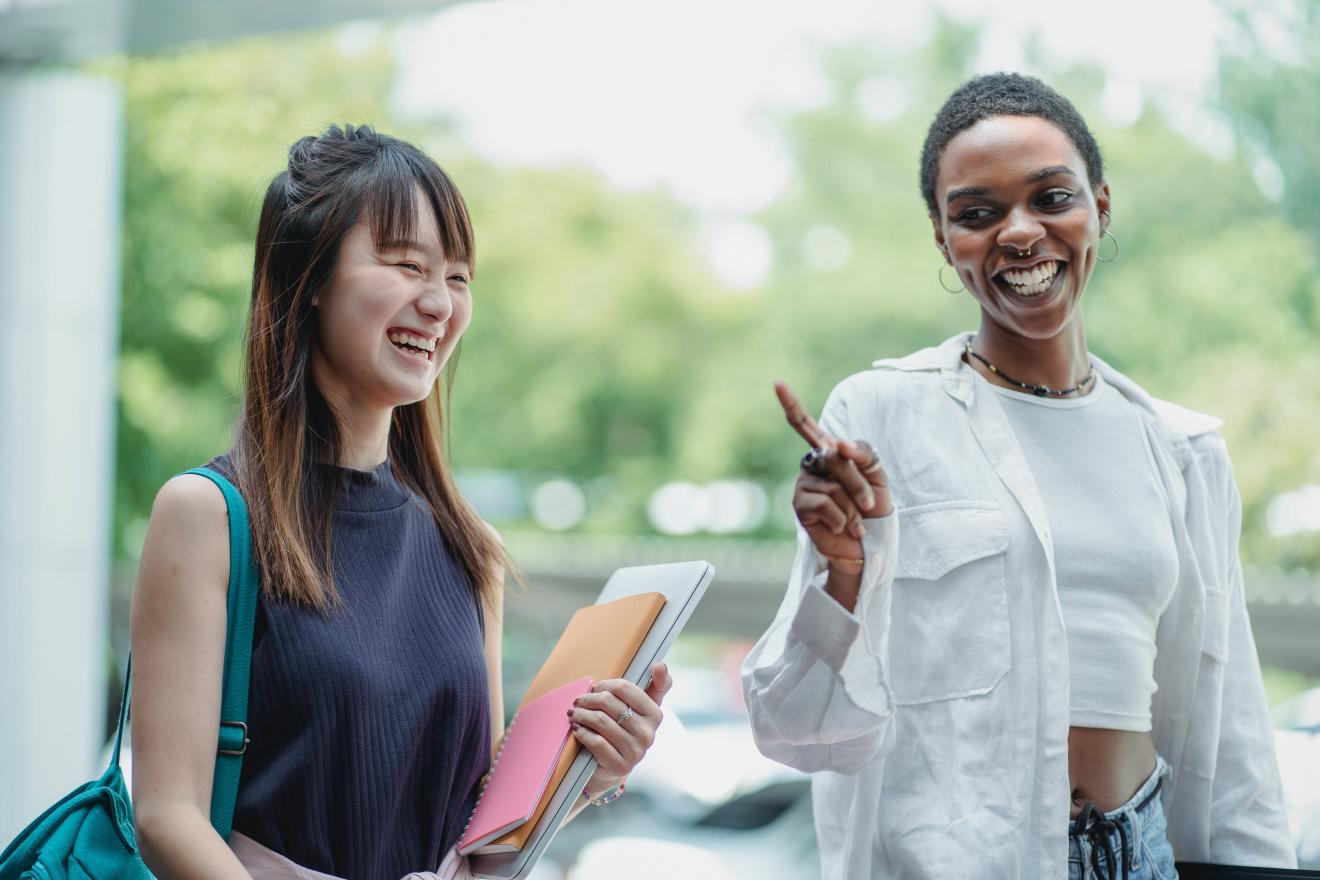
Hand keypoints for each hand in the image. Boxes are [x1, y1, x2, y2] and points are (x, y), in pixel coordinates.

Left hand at [570, 663, 671, 791]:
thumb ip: (655, 684)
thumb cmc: (624, 729)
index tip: (595, 688)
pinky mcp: (620, 766)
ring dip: (581, 715)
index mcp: (655, 714)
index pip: (624, 688)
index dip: (605, 685)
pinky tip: (577, 729)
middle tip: (578, 701)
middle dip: (588, 699)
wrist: (612, 766)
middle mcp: (649, 734)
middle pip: (608, 703)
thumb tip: (660, 664)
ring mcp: (635, 752)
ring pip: (600, 721)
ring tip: (573, 713)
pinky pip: (595, 742)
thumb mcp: (641, 707)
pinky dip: (582, 733)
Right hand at [775, 382, 893, 565]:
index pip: (806, 425)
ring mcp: (804, 484)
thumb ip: (863, 452)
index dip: (792, 405)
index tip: (778, 384)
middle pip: (836, 458)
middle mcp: (813, 465)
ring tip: (854, 520)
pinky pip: (826, 503)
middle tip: (869, 505)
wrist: (870, 544)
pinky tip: (842, 527)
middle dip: (859, 484)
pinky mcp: (800, 505)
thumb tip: (837, 445)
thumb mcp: (877, 474)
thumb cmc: (873, 508)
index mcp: (829, 452)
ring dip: (853, 506)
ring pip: (834, 484)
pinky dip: (842, 518)